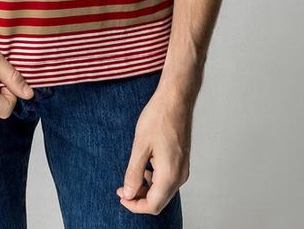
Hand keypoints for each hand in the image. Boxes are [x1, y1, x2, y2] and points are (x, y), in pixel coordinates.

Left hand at [116, 79, 199, 214]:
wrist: (176, 98)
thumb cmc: (159, 117)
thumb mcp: (140, 146)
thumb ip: (134, 173)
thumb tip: (129, 194)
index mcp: (169, 175)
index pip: (152, 205)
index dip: (134, 206)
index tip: (120, 196)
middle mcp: (180, 175)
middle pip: (159, 200)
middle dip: (139, 198)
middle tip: (122, 188)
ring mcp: (183, 168)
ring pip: (164, 190)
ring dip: (147, 189)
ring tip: (131, 177)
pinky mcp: (182, 160)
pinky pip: (168, 179)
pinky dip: (154, 179)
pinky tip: (145, 166)